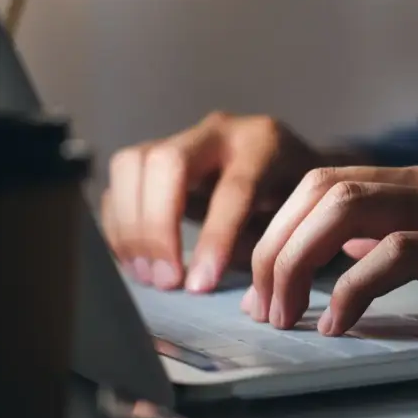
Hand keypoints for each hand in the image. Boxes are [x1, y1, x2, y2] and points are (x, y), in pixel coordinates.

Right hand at [101, 112, 336, 291]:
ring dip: (130, 227)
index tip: (199, 286)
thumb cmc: (297, 201)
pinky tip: (135, 261)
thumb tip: (210, 279)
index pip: (233, 188)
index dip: (214, 239)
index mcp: (264, 144)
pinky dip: (118, 224)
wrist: (291, 168)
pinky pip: (119, 182)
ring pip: (131, 165)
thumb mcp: (299, 219)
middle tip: (167, 281)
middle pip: (167, 163)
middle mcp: (218, 132)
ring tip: (148, 275)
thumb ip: (264, 245)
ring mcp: (181, 138)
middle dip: (157, 227)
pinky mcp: (155, 156)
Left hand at [246, 163, 417, 334]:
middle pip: (321, 189)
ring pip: (346, 209)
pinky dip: (355, 288)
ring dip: (297, 263)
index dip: (282, 230)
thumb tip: (360, 255)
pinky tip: (341, 325)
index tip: (268, 284)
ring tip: (286, 316)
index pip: (331, 181)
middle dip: (272, 246)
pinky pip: (399, 253)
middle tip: (262, 307)